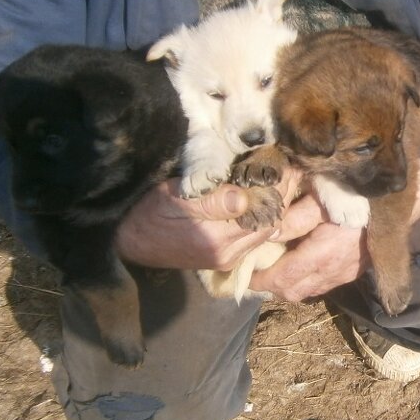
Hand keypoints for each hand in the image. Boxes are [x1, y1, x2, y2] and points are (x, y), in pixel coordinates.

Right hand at [116, 169, 299, 270]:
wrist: (130, 242)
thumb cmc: (149, 214)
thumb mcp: (174, 199)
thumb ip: (211, 201)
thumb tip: (244, 197)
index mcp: (219, 239)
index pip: (263, 211)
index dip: (277, 186)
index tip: (284, 161)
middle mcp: (230, 253)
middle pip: (270, 222)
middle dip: (282, 194)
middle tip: (289, 166)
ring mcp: (229, 257)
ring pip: (266, 230)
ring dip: (275, 205)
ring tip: (282, 178)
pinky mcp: (225, 257)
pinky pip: (254, 236)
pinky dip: (263, 215)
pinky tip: (265, 197)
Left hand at [250, 193, 366, 299]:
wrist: (394, 202)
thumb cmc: (354, 194)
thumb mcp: (321, 198)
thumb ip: (294, 218)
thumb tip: (268, 234)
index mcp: (323, 254)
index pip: (283, 278)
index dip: (261, 280)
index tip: (246, 273)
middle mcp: (333, 271)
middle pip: (293, 292)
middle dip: (272, 286)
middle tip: (259, 271)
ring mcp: (345, 274)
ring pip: (309, 291)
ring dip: (290, 285)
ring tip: (277, 268)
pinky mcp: (353, 272)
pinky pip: (324, 285)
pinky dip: (307, 281)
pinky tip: (302, 264)